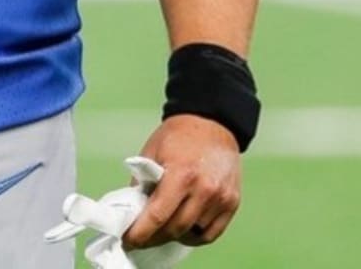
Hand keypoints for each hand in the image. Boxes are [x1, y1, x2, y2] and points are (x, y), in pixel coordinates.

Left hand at [123, 114, 241, 249]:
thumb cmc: (180, 134)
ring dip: (175, 235)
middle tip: (142, 237)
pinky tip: (184, 228)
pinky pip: (211, 233)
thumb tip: (134, 211)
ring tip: (162, 227)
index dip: (140, 232)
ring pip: (192, 233)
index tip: (129, 238)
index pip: (158, 215)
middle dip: (154, 237)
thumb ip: (143, 182)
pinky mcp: (231, 202)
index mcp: (181, 173)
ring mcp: (220, 197)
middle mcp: (204, 188)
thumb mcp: (152, 151)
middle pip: (175, 228)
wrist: (212, 122)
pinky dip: (195, 235)